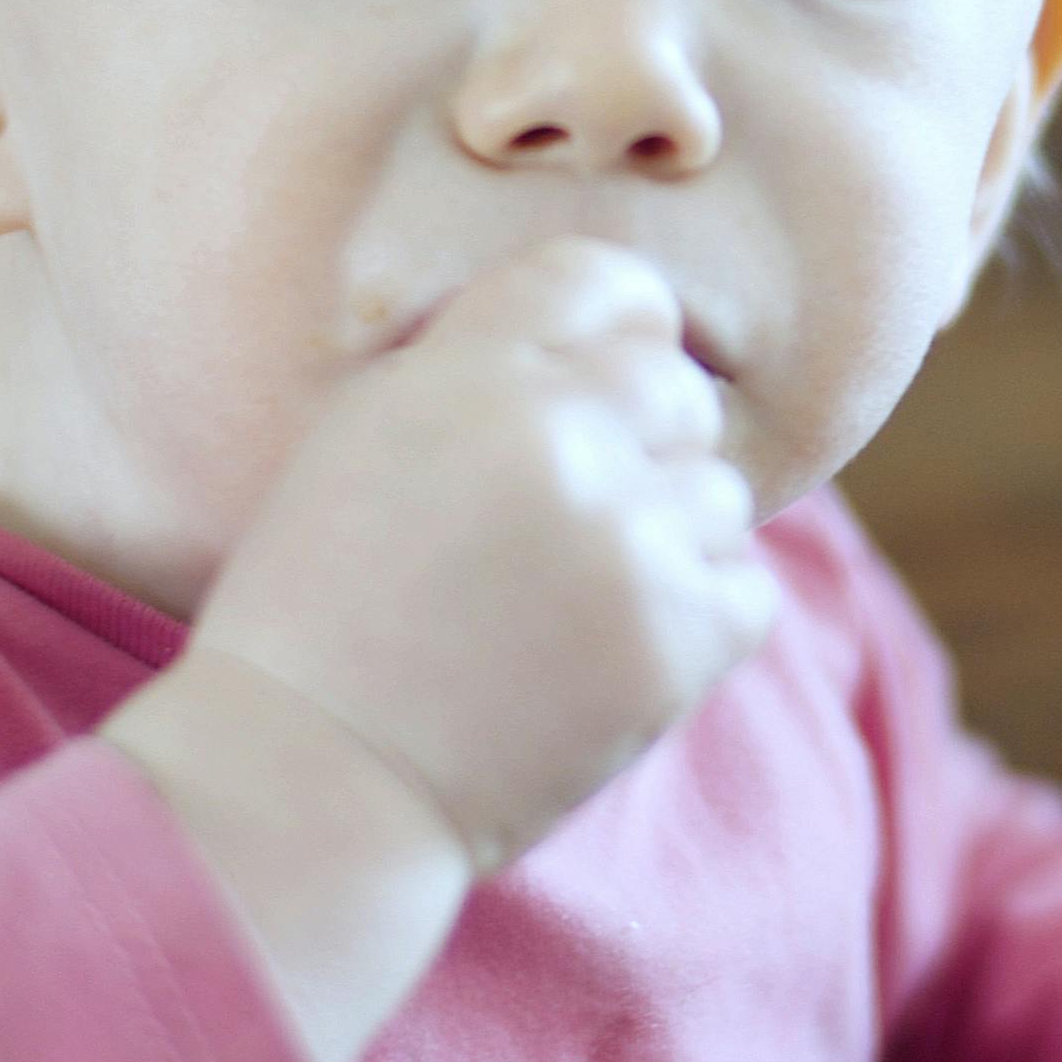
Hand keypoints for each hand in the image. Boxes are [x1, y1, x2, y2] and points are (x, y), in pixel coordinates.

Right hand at [193, 237, 781, 873]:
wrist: (314, 780)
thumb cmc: (319, 617)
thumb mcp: (364, 442)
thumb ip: (480, 371)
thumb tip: (602, 339)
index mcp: (468, 373)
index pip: (602, 281)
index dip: (618, 329)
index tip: (607, 381)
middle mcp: (560, 437)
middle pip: (677, 388)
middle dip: (643, 445)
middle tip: (576, 525)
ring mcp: (629, 539)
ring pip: (720, 493)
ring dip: (668, 539)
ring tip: (573, 605)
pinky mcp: (679, 637)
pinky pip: (747, 588)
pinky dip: (698, 619)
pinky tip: (610, 652)